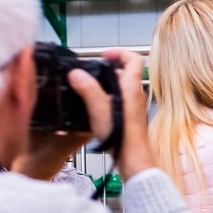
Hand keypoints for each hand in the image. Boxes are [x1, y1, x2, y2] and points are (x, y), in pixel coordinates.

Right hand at [93, 48, 155, 178]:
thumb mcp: (99, 108)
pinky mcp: (129, 118)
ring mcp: (134, 107)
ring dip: (105, 85)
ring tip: (88, 89)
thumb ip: (87, 88)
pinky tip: (93, 108)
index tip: (104, 55)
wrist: (132, 159)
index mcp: (131, 88)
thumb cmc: (122, 137)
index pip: (133, 58)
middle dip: (107, 70)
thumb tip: (76, 73)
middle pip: (125, 73)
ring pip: (120, 88)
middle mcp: (136, 95)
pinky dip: (107, 99)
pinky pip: (118, 102)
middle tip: (91, 73)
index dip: (119, 52)